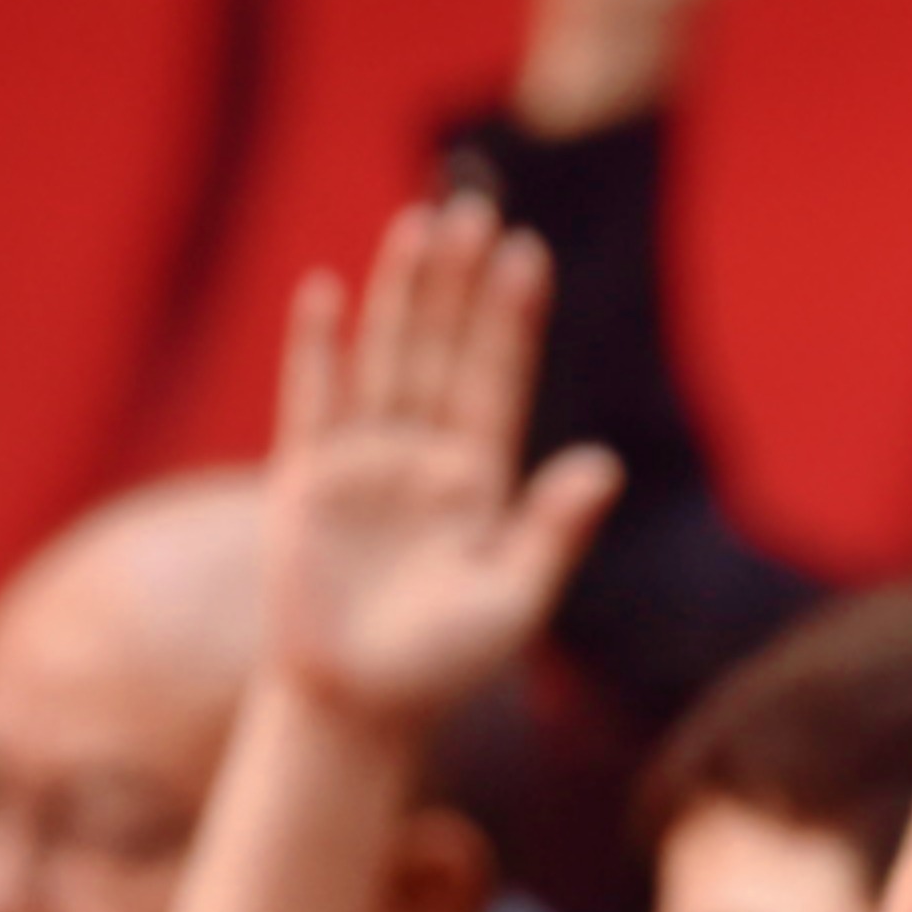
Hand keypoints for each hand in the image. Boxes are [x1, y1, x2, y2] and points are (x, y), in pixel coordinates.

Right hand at [257, 196, 620, 734]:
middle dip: (457, 282)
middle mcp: (421, 455)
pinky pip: (311, 399)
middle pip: (442, 348)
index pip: (498, 378)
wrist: (358, 705)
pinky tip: (326, 290)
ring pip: (385, 356)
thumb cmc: (444, 664)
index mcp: (480, 479)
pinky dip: (318, 347)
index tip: (527, 254)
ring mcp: (361, 461)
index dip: (510, 318)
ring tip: (419, 223)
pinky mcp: (305, 478)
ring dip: (400, 292)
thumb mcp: (515, 599)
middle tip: (475, 206)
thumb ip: (554, 529)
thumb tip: (605, 463)